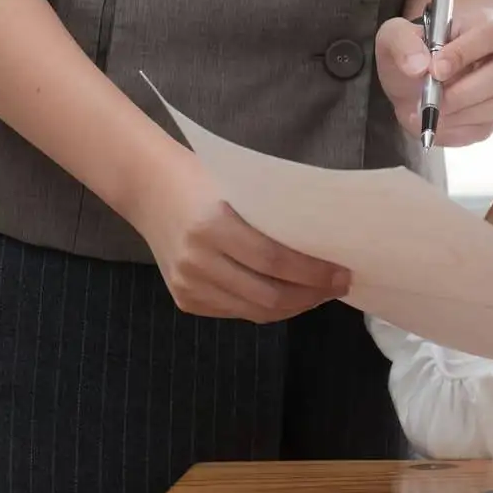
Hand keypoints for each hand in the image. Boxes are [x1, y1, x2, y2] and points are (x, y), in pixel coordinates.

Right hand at [128, 152, 349, 322]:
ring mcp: (187, 284)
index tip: (344, 273)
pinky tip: (289, 296)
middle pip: (268, 294)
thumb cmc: (206, 180)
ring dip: (294, 307)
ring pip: (255, 311)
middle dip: (311, 295)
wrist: (149, 189)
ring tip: (320, 294)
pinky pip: (236, 312)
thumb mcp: (242, 190)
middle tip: (339, 286)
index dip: (314, 273)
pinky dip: (268, 308)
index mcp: (213, 226)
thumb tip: (330, 242)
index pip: (275, 260)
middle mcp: (197, 261)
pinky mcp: (184, 299)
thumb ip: (275, 218)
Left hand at [377, 8, 492, 146]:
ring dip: (460, 113)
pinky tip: (434, 123)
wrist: (412, 82)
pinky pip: (486, 128)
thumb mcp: (394, 36)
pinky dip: (456, 130)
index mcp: (485, 25)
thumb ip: (402, 42)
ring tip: (428, 112)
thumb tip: (419, 65)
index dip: (464, 53)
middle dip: (464, 91)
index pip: (489, 34)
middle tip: (433, 100)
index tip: (434, 70)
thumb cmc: (412, 53)